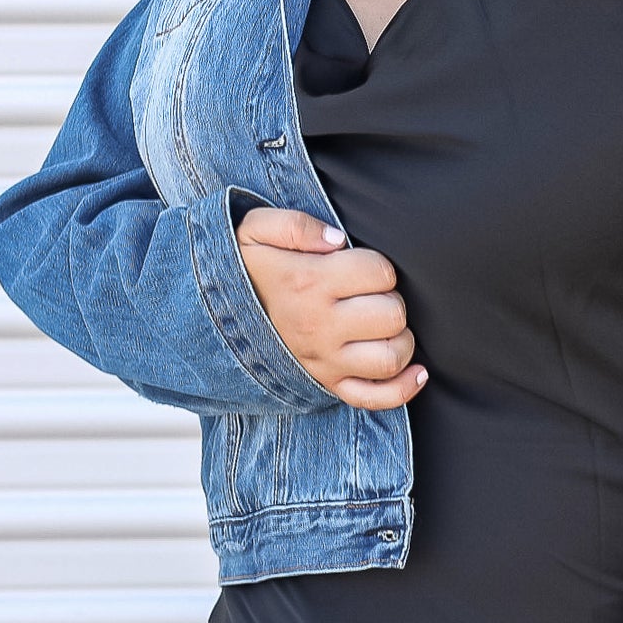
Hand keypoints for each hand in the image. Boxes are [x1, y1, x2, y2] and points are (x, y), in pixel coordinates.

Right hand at [235, 206, 426, 409]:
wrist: (207, 314)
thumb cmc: (243, 267)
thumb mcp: (254, 229)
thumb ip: (296, 224)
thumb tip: (338, 239)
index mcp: (309, 283)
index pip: (379, 273)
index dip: (379, 266)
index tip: (360, 267)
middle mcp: (320, 326)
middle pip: (392, 315)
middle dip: (392, 300)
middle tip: (372, 295)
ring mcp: (324, 360)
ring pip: (390, 358)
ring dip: (400, 339)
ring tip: (383, 325)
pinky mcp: (326, 383)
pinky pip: (374, 398)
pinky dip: (403, 388)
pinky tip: (415, 370)